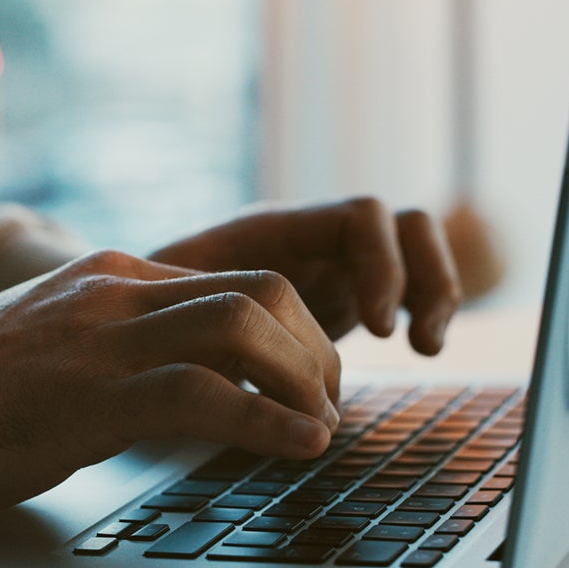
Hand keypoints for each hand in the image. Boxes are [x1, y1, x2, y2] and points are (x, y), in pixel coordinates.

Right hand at [0, 250, 340, 521]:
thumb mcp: (57, 339)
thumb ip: (120, 335)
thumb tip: (187, 366)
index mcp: (112, 275)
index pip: (239, 278)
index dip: (295, 330)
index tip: (310, 380)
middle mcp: (115, 293)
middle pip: (260, 290)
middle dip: (314, 349)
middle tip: (326, 404)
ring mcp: (101, 340)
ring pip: (244, 328)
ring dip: (305, 381)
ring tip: (320, 428)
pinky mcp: (89, 398)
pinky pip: (205, 395)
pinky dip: (268, 422)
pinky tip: (298, 447)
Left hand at [148, 197, 460, 354]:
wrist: (133, 314)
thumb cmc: (140, 306)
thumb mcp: (166, 305)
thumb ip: (201, 310)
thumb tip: (223, 339)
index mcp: (273, 229)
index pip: (359, 218)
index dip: (381, 266)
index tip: (378, 328)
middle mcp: (310, 238)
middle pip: (402, 225)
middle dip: (423, 277)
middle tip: (408, 342)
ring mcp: (329, 264)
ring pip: (413, 251)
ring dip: (434, 291)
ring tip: (425, 347)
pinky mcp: (338, 297)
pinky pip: (404, 286)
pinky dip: (421, 310)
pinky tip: (417, 349)